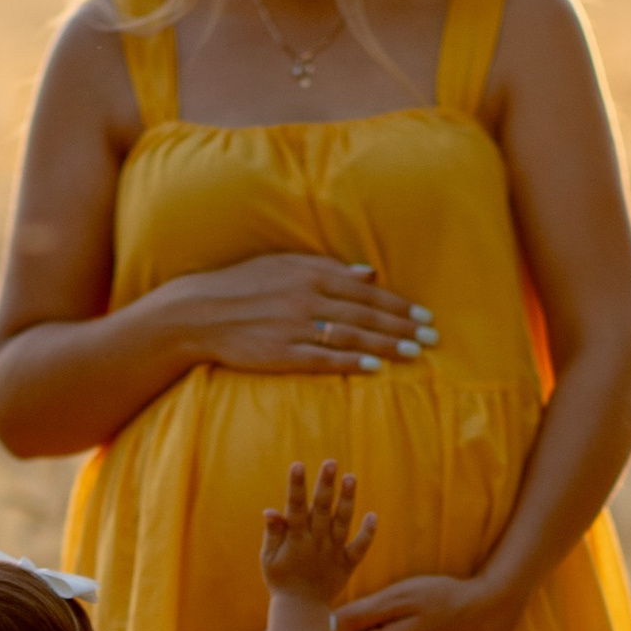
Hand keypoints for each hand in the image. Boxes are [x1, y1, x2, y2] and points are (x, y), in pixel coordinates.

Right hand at [174, 254, 436, 378]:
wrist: (199, 312)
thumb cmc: (243, 284)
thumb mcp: (284, 264)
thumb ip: (328, 268)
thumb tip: (368, 274)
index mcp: (310, 274)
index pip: (366, 291)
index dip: (399, 305)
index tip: (425, 316)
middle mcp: (306, 298)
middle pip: (365, 314)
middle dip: (403, 327)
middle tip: (432, 339)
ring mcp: (294, 327)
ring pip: (351, 336)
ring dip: (386, 345)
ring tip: (414, 354)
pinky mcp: (281, 354)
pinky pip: (323, 359)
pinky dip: (351, 361)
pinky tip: (374, 367)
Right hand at [259, 459, 377, 611]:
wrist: (301, 610)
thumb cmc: (281, 580)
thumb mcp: (269, 558)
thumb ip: (273, 534)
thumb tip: (271, 510)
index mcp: (295, 539)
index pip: (295, 507)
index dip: (296, 486)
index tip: (297, 465)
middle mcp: (316, 542)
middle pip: (321, 509)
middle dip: (325, 485)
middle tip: (331, 462)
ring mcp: (333, 552)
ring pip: (342, 523)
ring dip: (347, 500)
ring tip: (351, 477)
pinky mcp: (347, 564)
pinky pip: (360, 548)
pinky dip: (368, 534)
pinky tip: (373, 515)